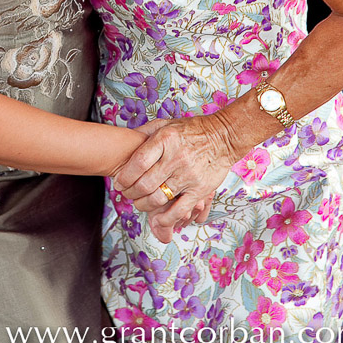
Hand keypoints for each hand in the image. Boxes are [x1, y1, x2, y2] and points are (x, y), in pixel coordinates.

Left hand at [112, 114, 234, 242]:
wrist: (223, 137)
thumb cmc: (192, 130)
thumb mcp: (166, 124)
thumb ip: (145, 132)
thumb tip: (125, 141)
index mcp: (165, 140)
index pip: (138, 163)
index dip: (125, 177)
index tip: (119, 182)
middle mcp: (176, 158)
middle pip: (145, 184)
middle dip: (131, 193)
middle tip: (127, 193)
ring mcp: (188, 175)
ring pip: (158, 198)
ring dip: (143, 205)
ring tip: (140, 202)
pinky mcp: (200, 190)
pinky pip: (179, 210)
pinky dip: (166, 219)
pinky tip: (158, 218)